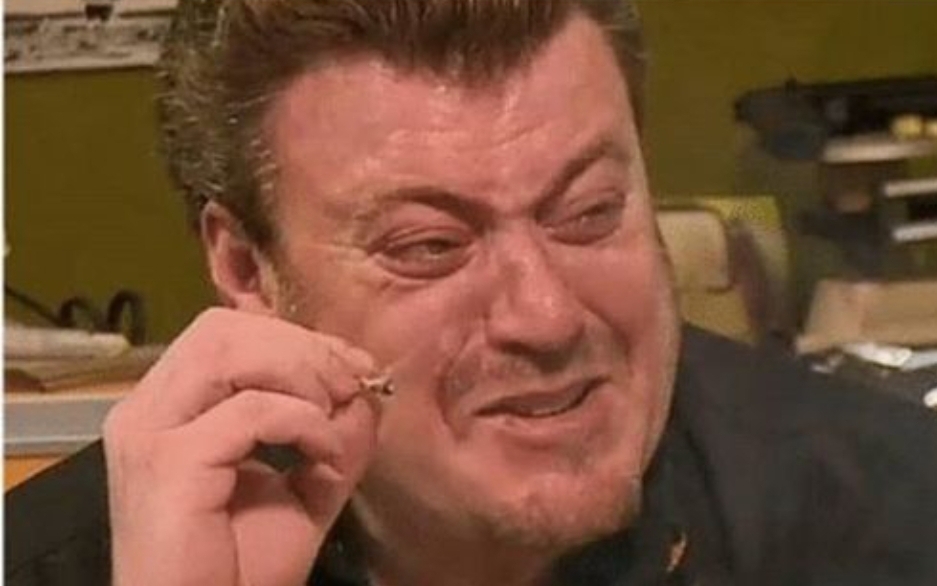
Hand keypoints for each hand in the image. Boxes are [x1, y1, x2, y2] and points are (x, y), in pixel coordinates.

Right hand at [103, 308, 380, 585]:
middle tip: (350, 382)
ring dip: (300, 371)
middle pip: (223, 328)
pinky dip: (302, 421)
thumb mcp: (306, 490)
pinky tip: (323, 455)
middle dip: (300, 346)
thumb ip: (335, 437)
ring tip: (334, 410)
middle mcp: (147, 409)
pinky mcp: (167, 461)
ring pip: (228, 349)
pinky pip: (249, 409)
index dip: (298, 339)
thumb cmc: (240, 569)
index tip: (356, 365)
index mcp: (170, 408)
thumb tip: (368, 392)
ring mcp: (149, 431)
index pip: (229, 334)